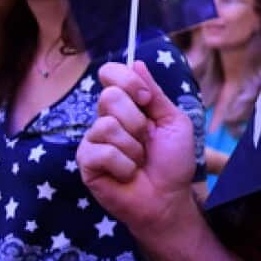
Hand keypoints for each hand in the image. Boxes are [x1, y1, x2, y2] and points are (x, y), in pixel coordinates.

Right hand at [78, 61, 199, 239]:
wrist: (168, 198)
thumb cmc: (173, 162)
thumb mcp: (173, 121)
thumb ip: (155, 94)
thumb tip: (137, 62)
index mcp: (128, 105)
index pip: (110, 74)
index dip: (126, 80)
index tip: (145, 99)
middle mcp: (107, 118)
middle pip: (108, 96)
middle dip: (136, 120)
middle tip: (147, 139)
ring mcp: (94, 141)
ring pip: (106, 125)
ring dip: (133, 147)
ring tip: (139, 161)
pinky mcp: (87, 163)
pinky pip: (102, 152)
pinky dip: (124, 165)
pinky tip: (128, 174)